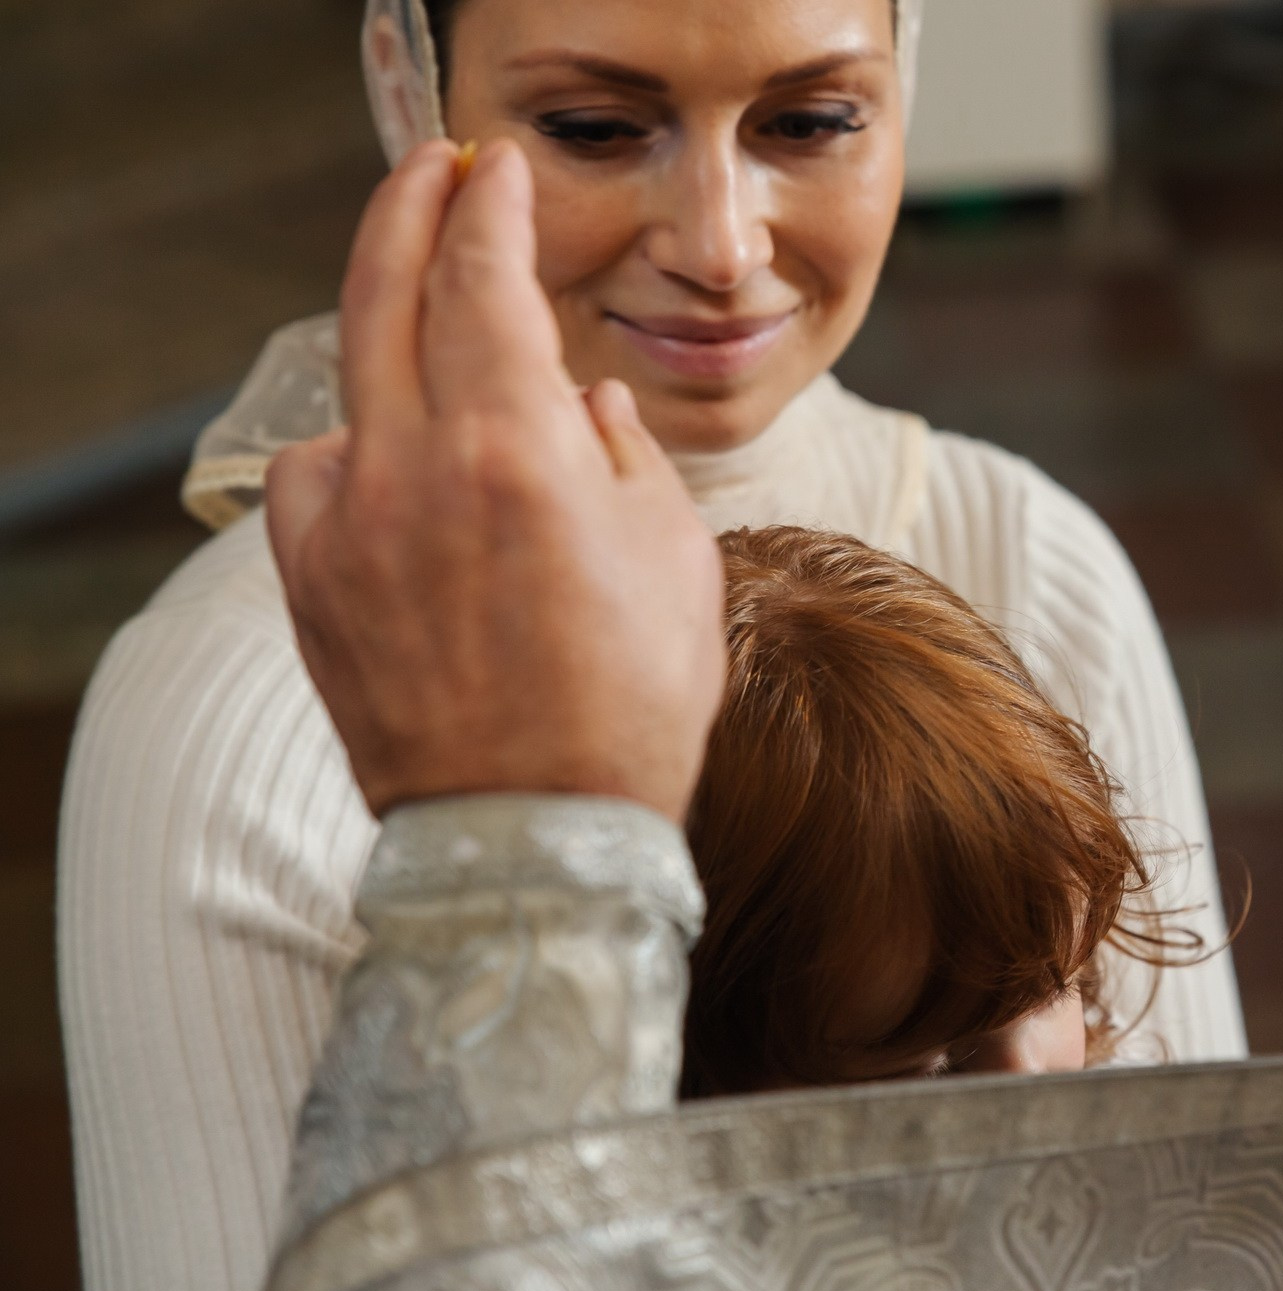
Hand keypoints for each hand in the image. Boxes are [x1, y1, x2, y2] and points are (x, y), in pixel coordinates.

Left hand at [266, 139, 724, 821]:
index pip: (483, 281)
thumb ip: (626, 457)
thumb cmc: (630, 706)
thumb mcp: (677, 561)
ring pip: (349, 392)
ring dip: (394, 358)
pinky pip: (317, 479)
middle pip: (385, 294)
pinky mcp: (311, 584)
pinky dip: (358, 457)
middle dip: (407, 211)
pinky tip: (401, 485)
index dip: (489, 210)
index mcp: (515, 452)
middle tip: (432, 171)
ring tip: (443, 370)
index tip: (496, 173)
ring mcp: (348, 527)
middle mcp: (414, 471)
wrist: (535, 833)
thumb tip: (586, 403)